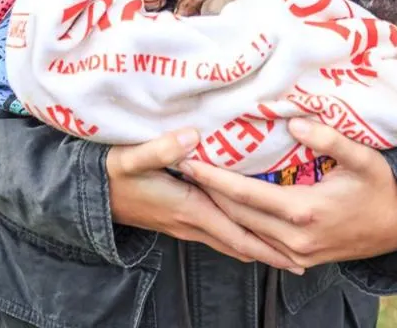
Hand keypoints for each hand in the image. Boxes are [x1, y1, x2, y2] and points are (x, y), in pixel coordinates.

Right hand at [106, 129, 305, 271]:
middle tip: (304, 261)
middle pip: (240, 245)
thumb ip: (163, 147)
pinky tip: (249, 232)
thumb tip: (193, 134)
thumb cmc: (113, 173)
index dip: (267, 244)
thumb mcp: (134, 156)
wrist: (91, 193)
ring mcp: (185, 225)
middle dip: (271, 254)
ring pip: (230, 243)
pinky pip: (218, 235)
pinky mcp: (180, 220)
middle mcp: (192, 223)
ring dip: (258, 249)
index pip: (236, 232)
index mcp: (189, 207)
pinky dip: (239, 239)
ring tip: (285, 253)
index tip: (295, 251)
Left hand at [179, 118, 396, 268]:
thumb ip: (328, 139)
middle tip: (182, 166)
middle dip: (207, 192)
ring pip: (245, 233)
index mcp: (304, 212)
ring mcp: (297, 253)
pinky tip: (225, 209)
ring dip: (219, 210)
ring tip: (196, 184)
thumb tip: (294, 122)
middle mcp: (295, 238)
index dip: (214, 178)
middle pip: (237, 216)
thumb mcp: (362, 157)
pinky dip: (239, 226)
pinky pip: (260, 244)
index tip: (189, 160)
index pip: (245, 195)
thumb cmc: (381, 187)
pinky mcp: (301, 257)